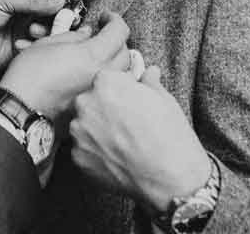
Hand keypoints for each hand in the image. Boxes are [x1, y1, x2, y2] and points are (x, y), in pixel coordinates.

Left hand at [0, 0, 64, 72]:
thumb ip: (32, 0)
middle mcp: (26, 13)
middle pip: (53, 14)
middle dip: (56, 16)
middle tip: (57, 18)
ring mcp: (24, 32)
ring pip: (48, 33)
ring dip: (45, 31)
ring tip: (32, 30)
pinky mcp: (20, 50)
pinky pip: (37, 49)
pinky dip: (33, 47)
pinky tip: (20, 44)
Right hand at [0, 12, 131, 119]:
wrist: (20, 108)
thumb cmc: (29, 75)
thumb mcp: (49, 44)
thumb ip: (74, 37)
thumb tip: (89, 33)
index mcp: (92, 55)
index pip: (119, 32)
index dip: (114, 19)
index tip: (106, 17)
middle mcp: (101, 75)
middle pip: (125, 53)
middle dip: (116, 40)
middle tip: (103, 34)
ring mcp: (99, 93)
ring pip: (122, 74)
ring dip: (115, 61)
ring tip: (100, 55)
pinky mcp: (93, 106)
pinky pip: (110, 90)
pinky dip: (107, 79)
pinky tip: (94, 75)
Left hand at [69, 66, 215, 211]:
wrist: (171, 176)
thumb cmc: (169, 134)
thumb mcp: (163, 99)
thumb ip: (148, 81)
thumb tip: (149, 73)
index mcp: (105, 82)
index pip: (105, 80)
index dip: (119, 91)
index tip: (129, 101)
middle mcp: (86, 104)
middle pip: (90, 102)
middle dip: (104, 110)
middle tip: (126, 124)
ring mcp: (80, 132)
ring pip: (84, 126)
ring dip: (97, 131)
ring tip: (122, 143)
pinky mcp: (79, 158)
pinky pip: (84, 150)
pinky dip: (96, 153)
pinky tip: (116, 158)